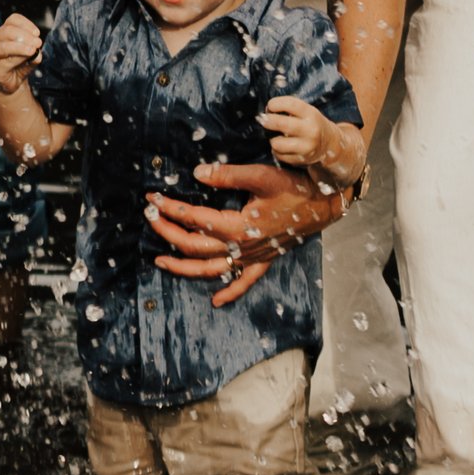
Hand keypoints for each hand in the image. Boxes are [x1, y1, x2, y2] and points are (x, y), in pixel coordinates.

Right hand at [0, 13, 43, 94]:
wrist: (10, 83)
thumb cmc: (19, 64)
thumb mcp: (30, 54)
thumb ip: (34, 50)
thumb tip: (36, 49)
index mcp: (4, 32)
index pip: (13, 20)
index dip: (26, 24)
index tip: (37, 33)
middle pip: (8, 30)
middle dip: (25, 35)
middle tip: (38, 42)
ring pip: (5, 46)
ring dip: (21, 47)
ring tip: (32, 50)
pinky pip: (6, 62)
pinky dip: (18, 59)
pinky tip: (26, 59)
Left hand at [147, 162, 347, 306]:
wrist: (325, 204)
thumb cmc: (294, 188)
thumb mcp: (260, 176)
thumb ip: (227, 175)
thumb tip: (197, 174)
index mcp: (238, 227)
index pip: (194, 219)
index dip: (170, 208)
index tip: (152, 198)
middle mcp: (242, 248)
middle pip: (195, 246)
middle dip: (168, 232)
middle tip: (149, 218)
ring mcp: (253, 258)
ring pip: (212, 269)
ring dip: (184, 267)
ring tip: (161, 262)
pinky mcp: (264, 260)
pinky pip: (244, 282)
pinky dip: (229, 292)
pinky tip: (215, 301)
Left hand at [260, 96, 366, 187]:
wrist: (329, 143)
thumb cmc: (311, 123)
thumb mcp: (306, 111)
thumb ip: (289, 108)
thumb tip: (266, 112)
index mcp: (311, 114)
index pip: (290, 104)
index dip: (275, 104)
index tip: (270, 106)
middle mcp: (310, 130)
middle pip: (280, 124)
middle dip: (267, 120)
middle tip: (263, 119)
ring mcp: (306, 147)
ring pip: (277, 143)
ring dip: (272, 139)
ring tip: (276, 136)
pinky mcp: (301, 160)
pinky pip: (279, 155)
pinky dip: (277, 150)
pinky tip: (283, 146)